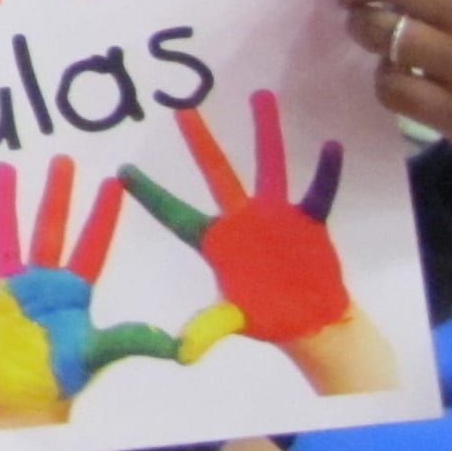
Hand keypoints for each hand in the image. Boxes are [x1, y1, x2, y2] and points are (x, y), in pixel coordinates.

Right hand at [0, 157, 227, 427]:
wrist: (22, 403)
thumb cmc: (61, 380)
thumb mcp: (98, 354)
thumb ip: (131, 341)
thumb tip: (180, 346)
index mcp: (71, 291)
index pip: (91, 244)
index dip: (102, 215)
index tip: (113, 182)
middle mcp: (40, 281)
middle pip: (50, 228)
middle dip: (58, 194)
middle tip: (64, 160)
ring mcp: (8, 288)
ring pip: (6, 234)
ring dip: (5, 203)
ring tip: (5, 169)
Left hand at [119, 94, 397, 397]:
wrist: (308, 322)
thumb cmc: (265, 317)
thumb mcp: (229, 321)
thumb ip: (207, 330)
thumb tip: (181, 353)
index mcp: (214, 242)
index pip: (174, 213)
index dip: (149, 195)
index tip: (121, 170)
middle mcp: (241, 221)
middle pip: (217, 173)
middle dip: (200, 142)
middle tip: (182, 107)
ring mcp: (275, 217)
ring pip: (268, 167)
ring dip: (265, 135)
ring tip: (260, 97)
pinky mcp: (307, 223)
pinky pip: (318, 193)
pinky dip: (326, 172)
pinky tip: (330, 146)